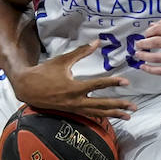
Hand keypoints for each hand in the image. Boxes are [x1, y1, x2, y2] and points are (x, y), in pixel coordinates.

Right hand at [10, 41, 135, 119]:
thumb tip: (97, 42)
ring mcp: (73, 108)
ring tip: (128, 116)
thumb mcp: (62, 60)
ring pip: (97, 113)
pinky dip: (102, 117)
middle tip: (133, 106)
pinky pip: (90, 116)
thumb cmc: (44, 72)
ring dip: (114, 114)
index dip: (113, 83)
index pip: (98, 85)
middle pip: (102, 105)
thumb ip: (81, 52)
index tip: (126, 82)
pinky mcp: (71, 111)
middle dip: (119, 106)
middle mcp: (75, 101)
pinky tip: (111, 117)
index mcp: (74, 87)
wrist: (27, 88)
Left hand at [134, 20, 160, 77]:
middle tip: (138, 45)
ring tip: (138, 55)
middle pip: (157, 42)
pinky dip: (150, 69)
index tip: (144, 35)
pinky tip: (144, 67)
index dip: (149, 32)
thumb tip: (151, 25)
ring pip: (157, 57)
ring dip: (144, 56)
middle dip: (143, 43)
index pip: (160, 29)